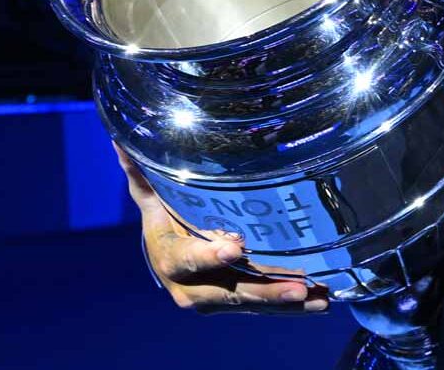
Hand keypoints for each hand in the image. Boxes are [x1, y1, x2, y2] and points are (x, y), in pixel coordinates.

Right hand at [117, 144, 330, 314]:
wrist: (168, 253)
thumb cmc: (164, 216)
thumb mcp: (152, 196)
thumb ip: (141, 170)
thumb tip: (121, 137)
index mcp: (171, 259)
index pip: (187, 260)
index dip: (208, 256)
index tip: (234, 247)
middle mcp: (194, 287)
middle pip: (229, 293)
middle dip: (264, 292)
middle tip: (296, 288)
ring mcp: (220, 297)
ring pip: (254, 303)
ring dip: (287, 302)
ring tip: (318, 297)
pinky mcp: (241, 300)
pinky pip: (267, 306)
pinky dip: (293, 306)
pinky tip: (322, 300)